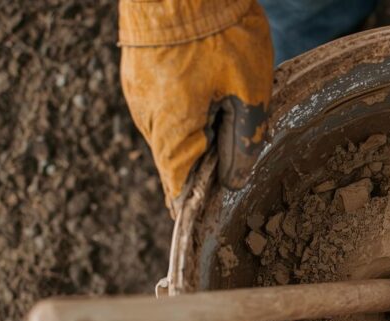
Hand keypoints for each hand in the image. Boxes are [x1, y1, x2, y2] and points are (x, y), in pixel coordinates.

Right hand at [119, 1, 273, 215]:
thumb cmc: (217, 33)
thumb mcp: (248, 92)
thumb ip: (243, 142)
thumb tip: (234, 181)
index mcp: (170, 133)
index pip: (179, 191)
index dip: (200, 209)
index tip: (218, 218)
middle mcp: (147, 119)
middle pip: (181, 160)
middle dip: (212, 161)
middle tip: (244, 149)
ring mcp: (140, 94)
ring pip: (177, 129)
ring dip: (204, 128)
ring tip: (234, 105)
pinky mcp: (142, 73)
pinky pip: (169, 103)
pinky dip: (193, 104)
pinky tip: (216, 84)